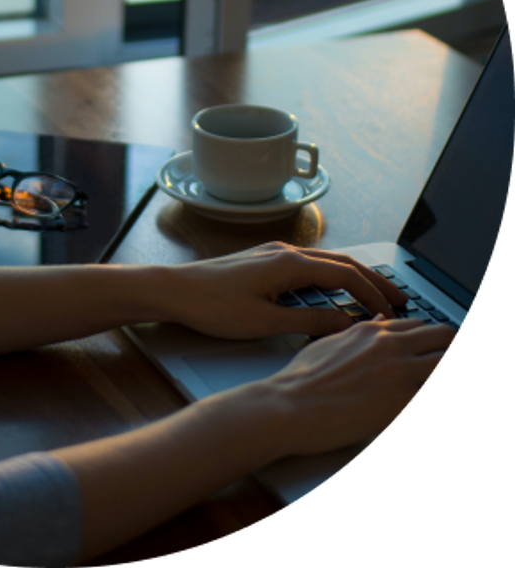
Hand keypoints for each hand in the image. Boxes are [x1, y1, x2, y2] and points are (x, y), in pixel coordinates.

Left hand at [165, 241, 410, 338]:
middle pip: (342, 262)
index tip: (393, 315)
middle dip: (374, 280)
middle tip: (401, 299)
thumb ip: (309, 323)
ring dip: (354, 277)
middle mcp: (285, 252)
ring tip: (375, 296)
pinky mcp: (263, 260)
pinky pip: (309, 264)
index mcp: (290, 263)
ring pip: (326, 261)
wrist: (175, 290)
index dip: (373, 295)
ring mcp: (273, 253)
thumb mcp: (265, 322)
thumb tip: (347, 324)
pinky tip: (335, 291)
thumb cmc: (213, 307)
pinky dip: (331, 276)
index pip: (346, 275)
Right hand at [263, 315, 456, 456]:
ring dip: (441, 370)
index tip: (433, 354)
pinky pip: (430, 390)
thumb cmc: (301, 380)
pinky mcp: (404, 402)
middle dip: (448, 351)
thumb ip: (359, 333)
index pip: (422, 325)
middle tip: (436, 368)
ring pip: (447, 361)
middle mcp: (391, 346)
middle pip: (446, 337)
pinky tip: (413, 401)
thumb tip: (379, 323)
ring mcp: (401, 374)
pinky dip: (425, 391)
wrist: (290, 406)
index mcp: (372, 331)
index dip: (432, 341)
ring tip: (424, 383)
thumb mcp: (329, 344)